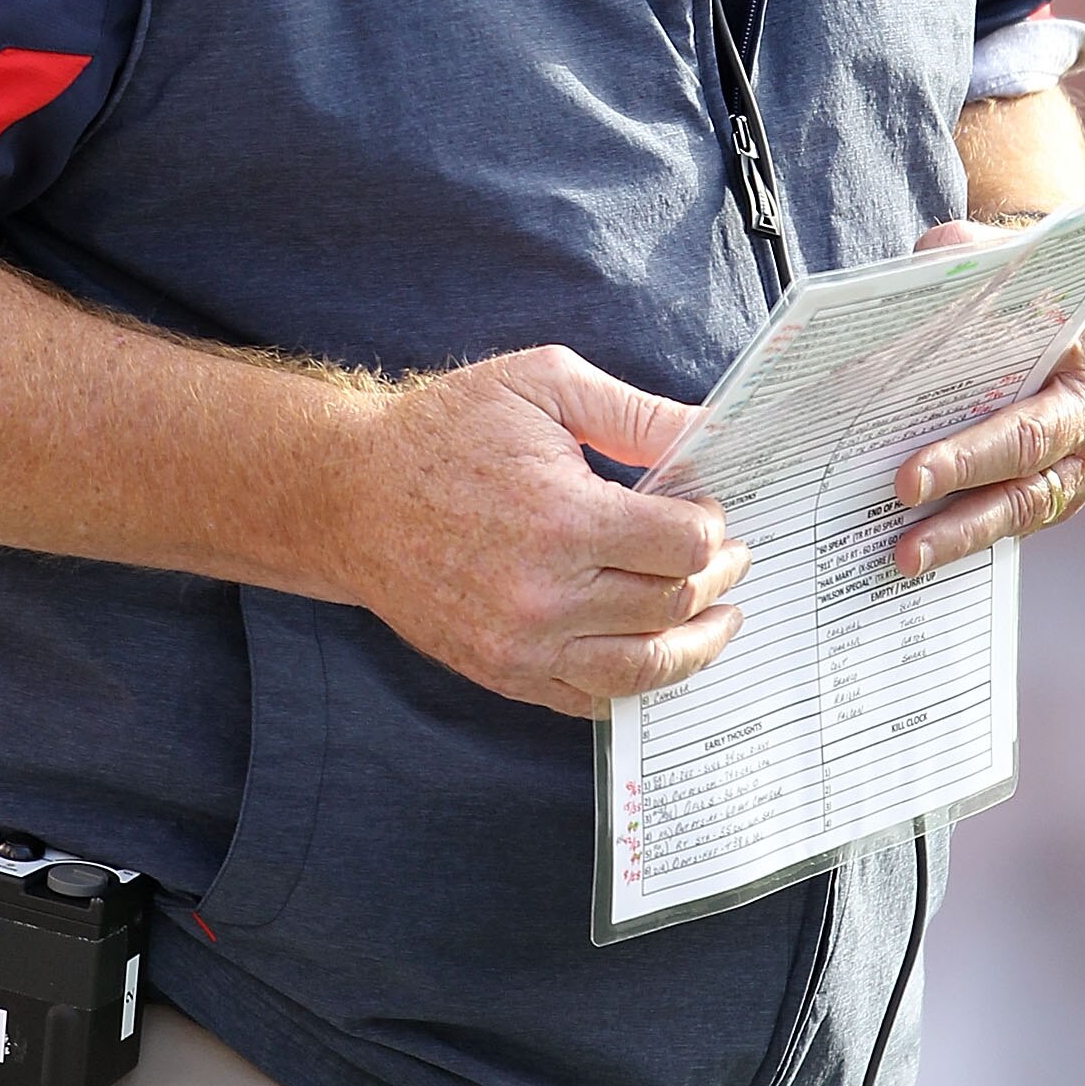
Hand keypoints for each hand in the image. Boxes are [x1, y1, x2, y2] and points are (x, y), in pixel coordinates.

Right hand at [335, 346, 749, 718]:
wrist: (352, 495)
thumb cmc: (447, 429)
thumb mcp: (542, 385)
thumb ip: (635, 413)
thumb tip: (717, 434)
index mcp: (562, 517)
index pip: (684, 544)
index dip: (711, 524)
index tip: (708, 509)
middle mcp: (545, 593)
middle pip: (672, 604)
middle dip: (716, 577)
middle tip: (732, 557)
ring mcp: (523, 644)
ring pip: (642, 667)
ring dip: (696, 645)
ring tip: (719, 620)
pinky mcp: (503, 673)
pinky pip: (590, 699)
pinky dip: (635, 682)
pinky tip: (656, 654)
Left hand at [890, 223, 1084, 576]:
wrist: (1081, 297)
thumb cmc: (1032, 273)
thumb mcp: (1005, 251)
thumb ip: (959, 260)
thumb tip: (902, 289)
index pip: (1027, 424)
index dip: (969, 457)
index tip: (910, 477)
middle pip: (1026, 480)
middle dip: (959, 508)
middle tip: (899, 533)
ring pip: (1026, 511)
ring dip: (964, 537)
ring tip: (905, 558)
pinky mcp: (1073, 482)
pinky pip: (1024, 517)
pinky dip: (976, 534)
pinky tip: (926, 548)